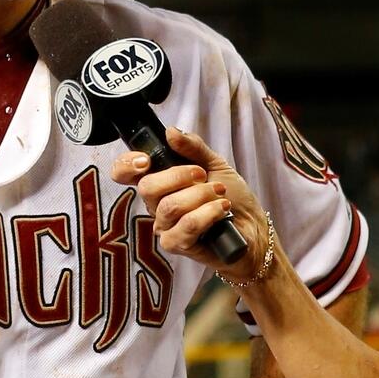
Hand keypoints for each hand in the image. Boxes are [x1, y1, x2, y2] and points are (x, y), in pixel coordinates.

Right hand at [110, 126, 272, 282]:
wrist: (253, 226)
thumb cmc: (232, 197)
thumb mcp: (215, 163)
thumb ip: (193, 147)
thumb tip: (170, 132)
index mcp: (159, 181)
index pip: (125, 173)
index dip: (127, 165)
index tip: (146, 160)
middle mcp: (156, 204)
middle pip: (147, 187)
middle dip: (180, 176)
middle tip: (204, 176)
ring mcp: (164, 227)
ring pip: (170, 206)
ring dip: (201, 195)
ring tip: (221, 194)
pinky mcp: (176, 245)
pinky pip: (186, 226)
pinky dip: (208, 214)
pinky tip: (222, 210)